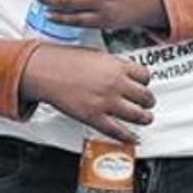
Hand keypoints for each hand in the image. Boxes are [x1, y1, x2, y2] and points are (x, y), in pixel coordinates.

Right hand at [19, 45, 153, 143]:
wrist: (45, 71)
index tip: (143, 85)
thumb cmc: (64, 60)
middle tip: (146, 103)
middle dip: (148, 101)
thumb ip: (113, 65)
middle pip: (146, 96)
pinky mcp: (94, 117)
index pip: (145, 76)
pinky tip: (132, 137)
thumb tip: (124, 74)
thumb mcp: (96, 55)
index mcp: (117, 66)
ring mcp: (106, 102)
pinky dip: (128, 136)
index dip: (146, 81)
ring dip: (144, 118)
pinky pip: (118, 131)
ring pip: (138, 115)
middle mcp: (115, 84)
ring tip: (144, 118)